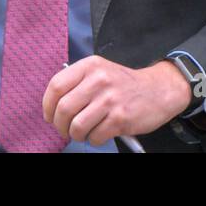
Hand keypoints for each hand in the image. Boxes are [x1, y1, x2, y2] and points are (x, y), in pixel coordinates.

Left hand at [42, 55, 191, 145]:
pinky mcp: (120, 118)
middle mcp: (99, 80)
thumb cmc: (123, 84)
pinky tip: (101, 133)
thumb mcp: (100, 71)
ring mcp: (110, 99)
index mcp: (90, 66)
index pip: (56, 86)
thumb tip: (52, 106)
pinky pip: (95, 137)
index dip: (48, 105)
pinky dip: (94, 140)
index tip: (50, 116)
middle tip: (65, 129)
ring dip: (76, 135)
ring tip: (83, 133)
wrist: (158, 90)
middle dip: (60, 125)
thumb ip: (77, 82)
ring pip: (77, 126)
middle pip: (63, 109)